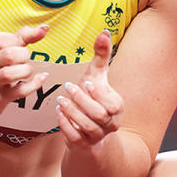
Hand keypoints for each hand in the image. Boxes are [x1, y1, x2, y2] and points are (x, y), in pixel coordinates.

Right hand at [0, 25, 49, 120]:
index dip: (16, 39)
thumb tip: (43, 28)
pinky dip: (35, 83)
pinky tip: (40, 78)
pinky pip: (20, 90)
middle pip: (8, 55)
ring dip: (26, 70)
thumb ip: (18, 38)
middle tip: (23, 59)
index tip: (23, 42)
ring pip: (11, 73)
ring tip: (26, 70)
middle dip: (23, 54)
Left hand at [55, 31, 123, 148]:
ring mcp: (97, 136)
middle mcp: (110, 124)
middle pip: (98, 115)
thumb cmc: (94, 97)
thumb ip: (102, 54)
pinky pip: (74, 138)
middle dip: (81, 101)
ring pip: (86, 127)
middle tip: (68, 88)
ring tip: (61, 100)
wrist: (90, 128)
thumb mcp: (98, 76)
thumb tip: (104, 31)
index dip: (97, 94)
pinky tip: (58, 113)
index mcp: (117, 107)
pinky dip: (65, 125)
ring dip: (72, 112)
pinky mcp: (82, 145)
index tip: (85, 82)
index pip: (110, 103)